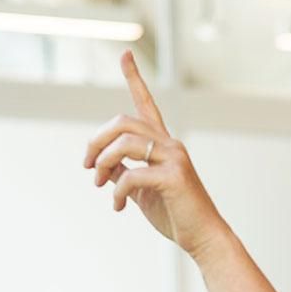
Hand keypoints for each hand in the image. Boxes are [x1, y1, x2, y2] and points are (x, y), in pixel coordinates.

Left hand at [84, 51, 227, 257]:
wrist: (203, 237)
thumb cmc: (175, 214)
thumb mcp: (143, 191)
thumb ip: (124, 173)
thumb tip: (101, 168)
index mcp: (163, 144)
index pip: (146, 104)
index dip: (134, 78)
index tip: (125, 54)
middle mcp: (170, 144)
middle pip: (123, 123)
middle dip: (96, 141)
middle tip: (88, 166)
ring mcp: (174, 158)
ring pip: (124, 143)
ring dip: (103, 163)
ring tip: (100, 184)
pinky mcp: (174, 177)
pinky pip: (132, 175)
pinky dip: (117, 192)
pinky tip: (118, 207)